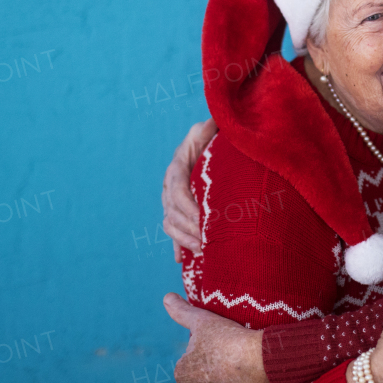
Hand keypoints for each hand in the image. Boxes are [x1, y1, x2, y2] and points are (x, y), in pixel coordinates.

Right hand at [163, 119, 216, 260]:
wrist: (204, 148)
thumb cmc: (208, 138)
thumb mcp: (207, 130)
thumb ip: (207, 128)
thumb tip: (212, 122)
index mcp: (177, 168)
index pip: (177, 189)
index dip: (188, 206)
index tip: (203, 218)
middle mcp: (170, 186)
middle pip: (172, 211)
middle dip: (188, 228)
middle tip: (206, 241)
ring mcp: (170, 201)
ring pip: (170, 224)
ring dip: (184, 239)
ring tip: (201, 251)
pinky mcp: (176, 212)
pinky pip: (173, 232)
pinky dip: (177, 246)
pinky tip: (182, 260)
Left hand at [164, 292, 272, 382]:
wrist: (259, 362)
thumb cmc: (231, 339)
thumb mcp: (204, 320)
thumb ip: (182, 312)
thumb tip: (166, 297)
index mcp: (181, 369)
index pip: (189, 367)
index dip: (205, 361)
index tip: (221, 356)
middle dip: (204, 382)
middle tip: (227, 372)